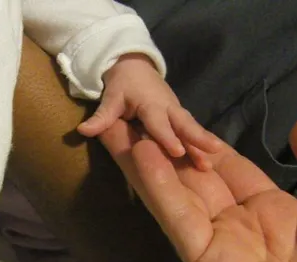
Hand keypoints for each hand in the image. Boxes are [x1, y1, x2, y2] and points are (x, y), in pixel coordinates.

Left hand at [78, 54, 222, 170]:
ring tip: (214, 160)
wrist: (135, 66)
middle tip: (213, 152)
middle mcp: (168, 108)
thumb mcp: (110, 98)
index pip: (160, 124)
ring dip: (203, 142)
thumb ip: (101, 117)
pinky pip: (191, 128)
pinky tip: (211, 157)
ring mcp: (176, 110)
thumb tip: (83, 131)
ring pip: (191, 127)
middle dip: (198, 138)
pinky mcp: (179, 115)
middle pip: (185, 124)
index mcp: (152, 104)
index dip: (168, 137)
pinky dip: (202, 140)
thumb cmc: (122, 84)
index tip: (178, 152)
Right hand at [101, 118, 296, 261]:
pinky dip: (157, 188)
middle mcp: (244, 228)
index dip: (204, 144)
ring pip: (178, 196)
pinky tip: (139, 155)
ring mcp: (223, 250)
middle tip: (132, 111)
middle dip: (166, 146)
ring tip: (117, 124)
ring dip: (148, 161)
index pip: (231, 170)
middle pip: (196, 179)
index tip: (178, 116)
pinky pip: (180, 222)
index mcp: (280, 213)